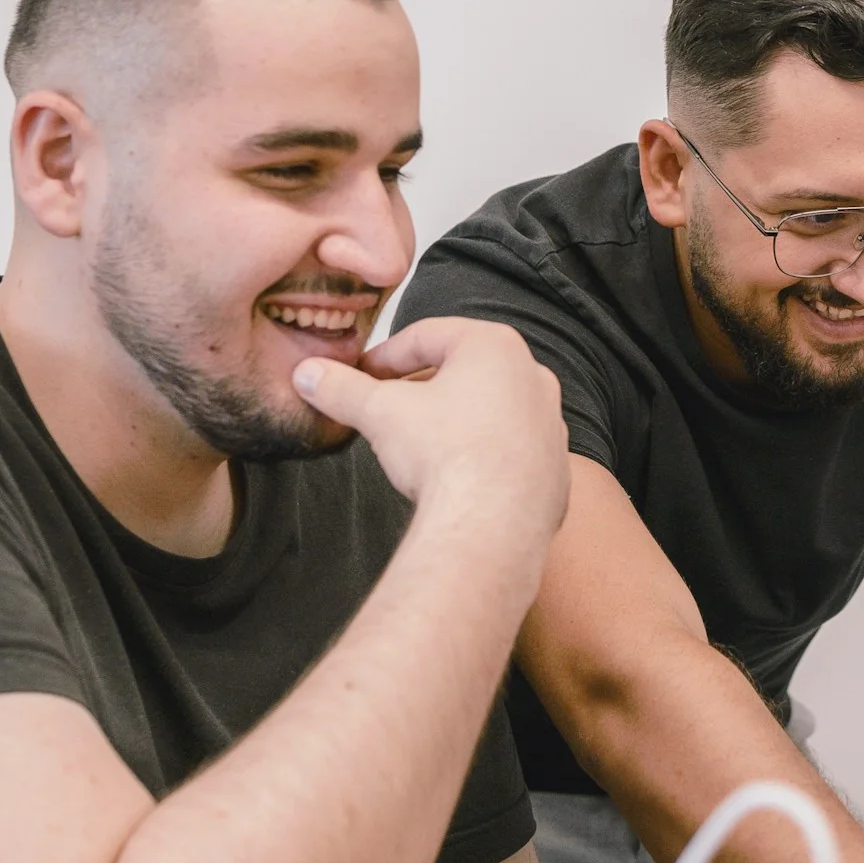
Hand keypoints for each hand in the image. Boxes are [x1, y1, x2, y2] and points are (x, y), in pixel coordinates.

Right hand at [292, 316, 569, 534]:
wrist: (492, 526)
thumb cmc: (444, 453)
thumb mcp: (380, 413)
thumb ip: (342, 389)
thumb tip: (307, 374)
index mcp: (493, 346)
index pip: (427, 336)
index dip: (385, 355)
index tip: (362, 375)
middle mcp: (533, 377)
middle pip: (463, 371)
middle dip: (421, 386)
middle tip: (387, 407)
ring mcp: (551, 425)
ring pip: (491, 411)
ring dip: (455, 420)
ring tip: (420, 445)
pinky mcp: (556, 470)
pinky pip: (512, 453)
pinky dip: (484, 457)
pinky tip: (457, 478)